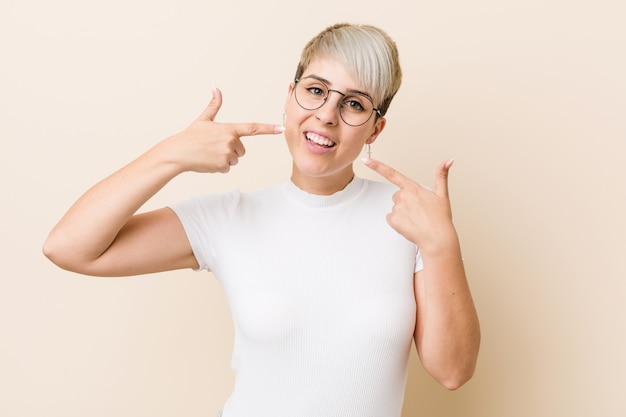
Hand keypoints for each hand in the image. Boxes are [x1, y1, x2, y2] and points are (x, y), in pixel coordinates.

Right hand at [161, 88, 283, 173]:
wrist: (178, 153)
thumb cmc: (190, 136)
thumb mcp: (204, 119)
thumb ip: (214, 105)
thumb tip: (216, 87)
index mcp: (229, 128)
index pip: (253, 128)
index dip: (268, 128)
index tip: (281, 129)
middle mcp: (230, 141)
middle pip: (242, 150)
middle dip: (231, 150)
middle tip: (214, 147)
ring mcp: (227, 154)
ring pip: (235, 160)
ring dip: (225, 159)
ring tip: (210, 154)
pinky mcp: (222, 165)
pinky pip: (227, 168)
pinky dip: (219, 167)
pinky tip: (208, 161)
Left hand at [362, 158, 456, 253]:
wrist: (437, 238)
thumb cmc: (440, 218)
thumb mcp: (442, 194)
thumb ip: (442, 175)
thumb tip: (448, 160)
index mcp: (413, 188)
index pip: (392, 173)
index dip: (377, 166)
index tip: (366, 160)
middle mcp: (403, 196)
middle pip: (397, 195)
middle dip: (405, 202)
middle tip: (419, 211)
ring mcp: (397, 208)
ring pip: (395, 207)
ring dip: (403, 213)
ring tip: (416, 219)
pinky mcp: (393, 219)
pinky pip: (391, 218)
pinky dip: (398, 222)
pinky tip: (410, 225)